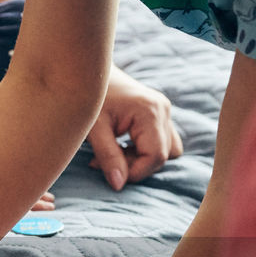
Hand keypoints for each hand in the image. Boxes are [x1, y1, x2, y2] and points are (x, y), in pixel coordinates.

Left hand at [88, 73, 182, 189]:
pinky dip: (143, 149)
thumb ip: (108, 157)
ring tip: (114, 151)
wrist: (89, 71)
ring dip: (142, 158)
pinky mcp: (158, 113)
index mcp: (150, 111)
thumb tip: (119, 185)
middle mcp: (162, 110)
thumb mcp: (95, 130)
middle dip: (135, 165)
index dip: (135, 172)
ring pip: (166, 149)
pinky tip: (120, 144)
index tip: (111, 174)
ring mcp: (163, 110)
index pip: (155, 156)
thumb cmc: (89, 97)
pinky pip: (161, 141)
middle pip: (163, 155)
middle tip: (104, 160)